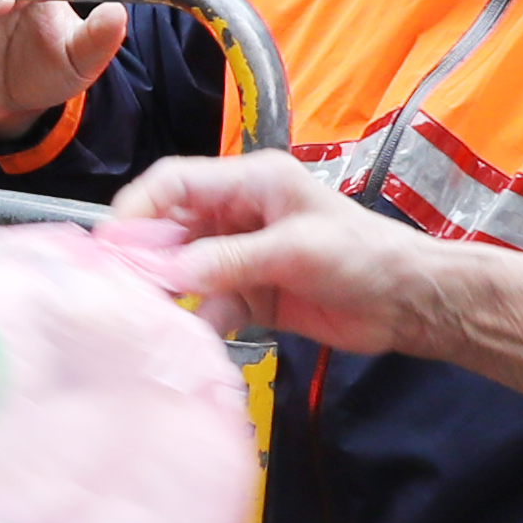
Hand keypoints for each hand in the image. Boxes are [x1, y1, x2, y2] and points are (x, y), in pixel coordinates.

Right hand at [122, 149, 461, 356]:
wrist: (409, 304)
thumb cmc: (363, 256)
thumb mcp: (296, 250)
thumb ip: (232, 260)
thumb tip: (171, 274)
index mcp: (249, 183)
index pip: (175, 182)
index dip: (139, 208)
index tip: (113, 245)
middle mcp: (237, 216)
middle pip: (170, 229)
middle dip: (146, 258)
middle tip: (121, 291)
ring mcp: (241, 257)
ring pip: (184, 272)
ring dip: (169, 296)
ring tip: (150, 321)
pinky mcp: (250, 296)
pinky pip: (209, 306)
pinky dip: (199, 322)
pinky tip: (192, 340)